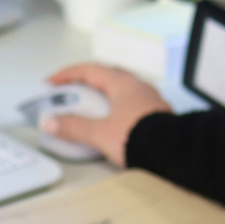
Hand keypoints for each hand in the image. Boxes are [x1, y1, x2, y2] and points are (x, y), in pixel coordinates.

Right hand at [45, 63, 172, 166]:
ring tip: (92, 109)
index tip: (53, 83)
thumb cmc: (140, 138)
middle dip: (86, 83)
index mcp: (123, 84)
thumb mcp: (99, 134)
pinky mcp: (159, 115)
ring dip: (104, 96)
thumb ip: (73, 128)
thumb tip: (51, 123)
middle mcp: (139, 87)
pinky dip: (118, 108)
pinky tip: (115, 122)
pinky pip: (134, 104)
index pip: (89, 70)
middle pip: (107, 77)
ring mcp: (151, 100)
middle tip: (72, 94)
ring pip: (122, 90)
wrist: (173, 153)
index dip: (67, 75)